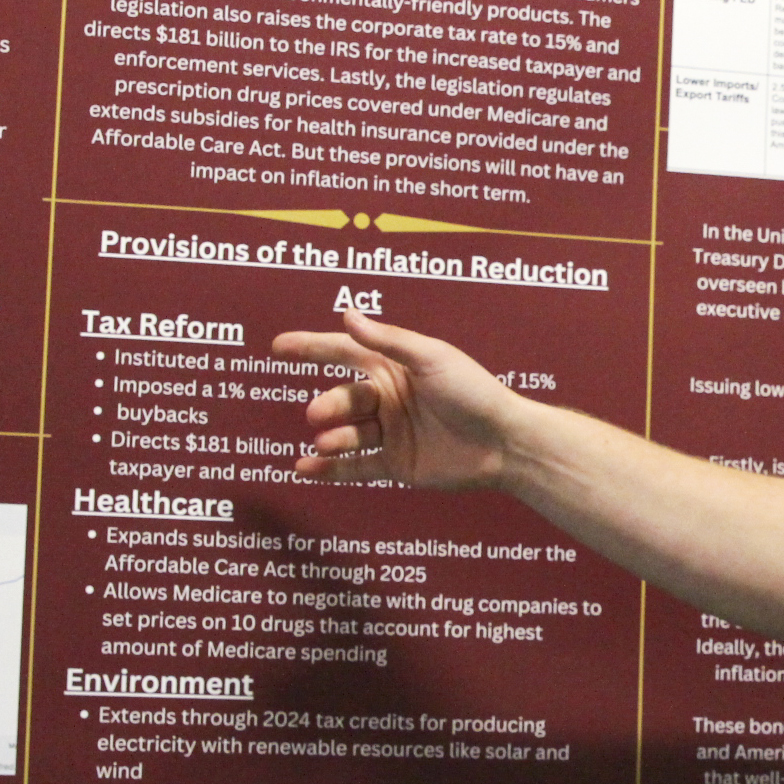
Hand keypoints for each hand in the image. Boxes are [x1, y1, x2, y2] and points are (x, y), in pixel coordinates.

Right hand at [272, 310, 522, 488]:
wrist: (505, 442)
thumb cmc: (475, 392)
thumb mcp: (432, 358)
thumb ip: (387, 340)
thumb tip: (347, 314)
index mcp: (395, 367)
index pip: (345, 352)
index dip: (313, 347)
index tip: (278, 346)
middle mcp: (389, 398)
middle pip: (345, 398)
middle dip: (329, 404)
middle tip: (319, 413)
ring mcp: (391, 433)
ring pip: (348, 434)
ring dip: (333, 437)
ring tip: (327, 441)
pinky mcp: (395, 464)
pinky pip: (355, 467)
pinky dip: (329, 469)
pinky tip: (306, 469)